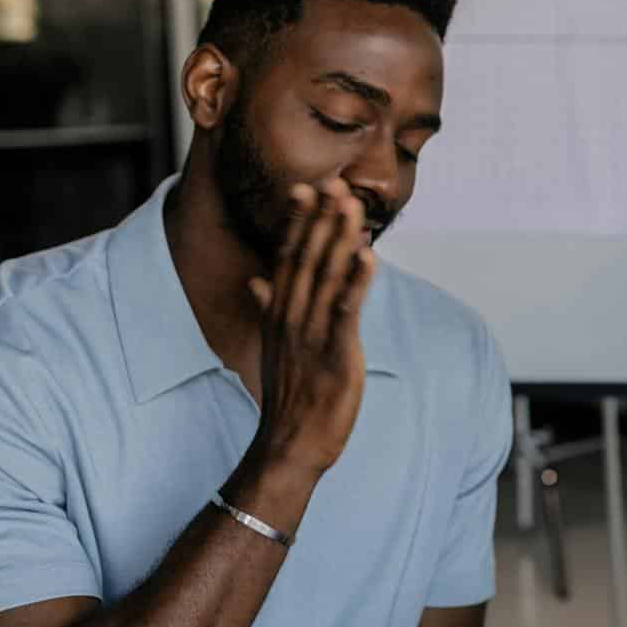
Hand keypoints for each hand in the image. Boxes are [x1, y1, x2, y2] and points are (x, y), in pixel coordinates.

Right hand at [246, 180, 376, 475]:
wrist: (289, 444)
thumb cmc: (290, 396)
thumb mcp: (275, 346)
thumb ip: (269, 308)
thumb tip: (258, 282)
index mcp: (280, 314)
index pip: (288, 259)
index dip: (299, 223)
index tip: (307, 189)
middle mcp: (292, 318)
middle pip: (307, 259)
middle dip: (321, 220)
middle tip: (335, 182)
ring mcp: (311, 335)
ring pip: (326, 278)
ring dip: (340, 240)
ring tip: (352, 206)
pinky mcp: (335, 355)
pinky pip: (346, 313)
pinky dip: (356, 283)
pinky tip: (368, 257)